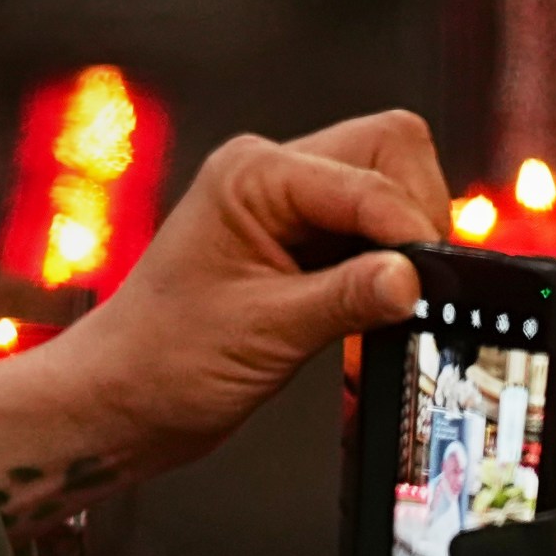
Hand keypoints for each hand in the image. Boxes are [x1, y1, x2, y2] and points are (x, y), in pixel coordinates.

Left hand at [0, 111, 451, 538]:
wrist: (123, 401)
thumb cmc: (163, 361)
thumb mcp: (266, 332)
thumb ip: (348, 298)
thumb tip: (415, 279)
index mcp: (252, 175)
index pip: (369, 175)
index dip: (408, 229)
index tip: (431, 285)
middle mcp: (274, 176)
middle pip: (391, 153)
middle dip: (417, 215)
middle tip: (422, 284)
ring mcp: (291, 206)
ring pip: (391, 188)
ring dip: (406, 241)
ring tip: (398, 300)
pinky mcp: (306, 243)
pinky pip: (376, 231)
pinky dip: (392, 264)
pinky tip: (383, 305)